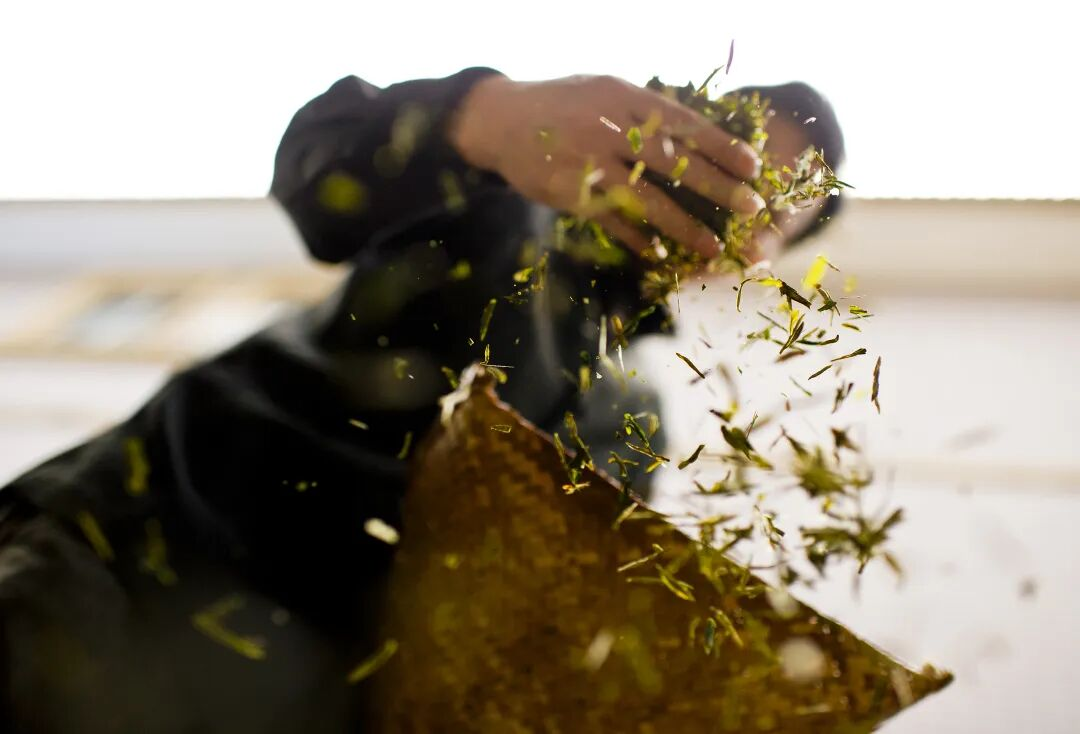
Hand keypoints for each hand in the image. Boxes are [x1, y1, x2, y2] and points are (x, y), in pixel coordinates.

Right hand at [450, 74, 764, 257]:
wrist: (501, 121)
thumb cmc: (563, 105)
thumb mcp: (606, 91)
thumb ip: (646, 111)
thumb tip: (698, 134)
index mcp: (625, 99)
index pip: (684, 124)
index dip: (721, 147)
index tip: (753, 166)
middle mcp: (611, 130)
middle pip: (675, 164)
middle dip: (717, 188)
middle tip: (751, 208)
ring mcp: (591, 165)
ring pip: (647, 201)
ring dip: (684, 227)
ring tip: (713, 247)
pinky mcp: (573, 196)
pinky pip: (614, 223)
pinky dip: (639, 240)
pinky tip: (661, 255)